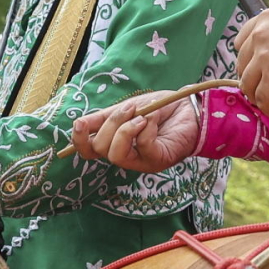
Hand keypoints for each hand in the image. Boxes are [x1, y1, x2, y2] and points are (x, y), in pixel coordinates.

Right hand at [68, 93, 202, 173]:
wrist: (190, 108)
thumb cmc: (160, 109)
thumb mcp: (128, 108)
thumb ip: (105, 117)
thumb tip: (79, 123)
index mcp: (114, 141)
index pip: (87, 150)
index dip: (78, 140)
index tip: (80, 124)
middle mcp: (125, 155)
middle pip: (99, 149)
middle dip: (111, 124)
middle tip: (130, 109)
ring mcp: (141, 161)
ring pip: (116, 154)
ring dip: (125, 129)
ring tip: (142, 117)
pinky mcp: (158, 161)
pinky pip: (142, 147)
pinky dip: (147, 128)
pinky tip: (154, 119)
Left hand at [233, 7, 268, 119]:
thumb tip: (265, 66)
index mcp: (264, 20)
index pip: (240, 44)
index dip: (249, 62)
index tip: (260, 73)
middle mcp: (259, 36)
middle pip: (242, 67)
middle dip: (255, 81)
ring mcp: (264, 58)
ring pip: (249, 88)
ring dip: (264, 99)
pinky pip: (265, 104)